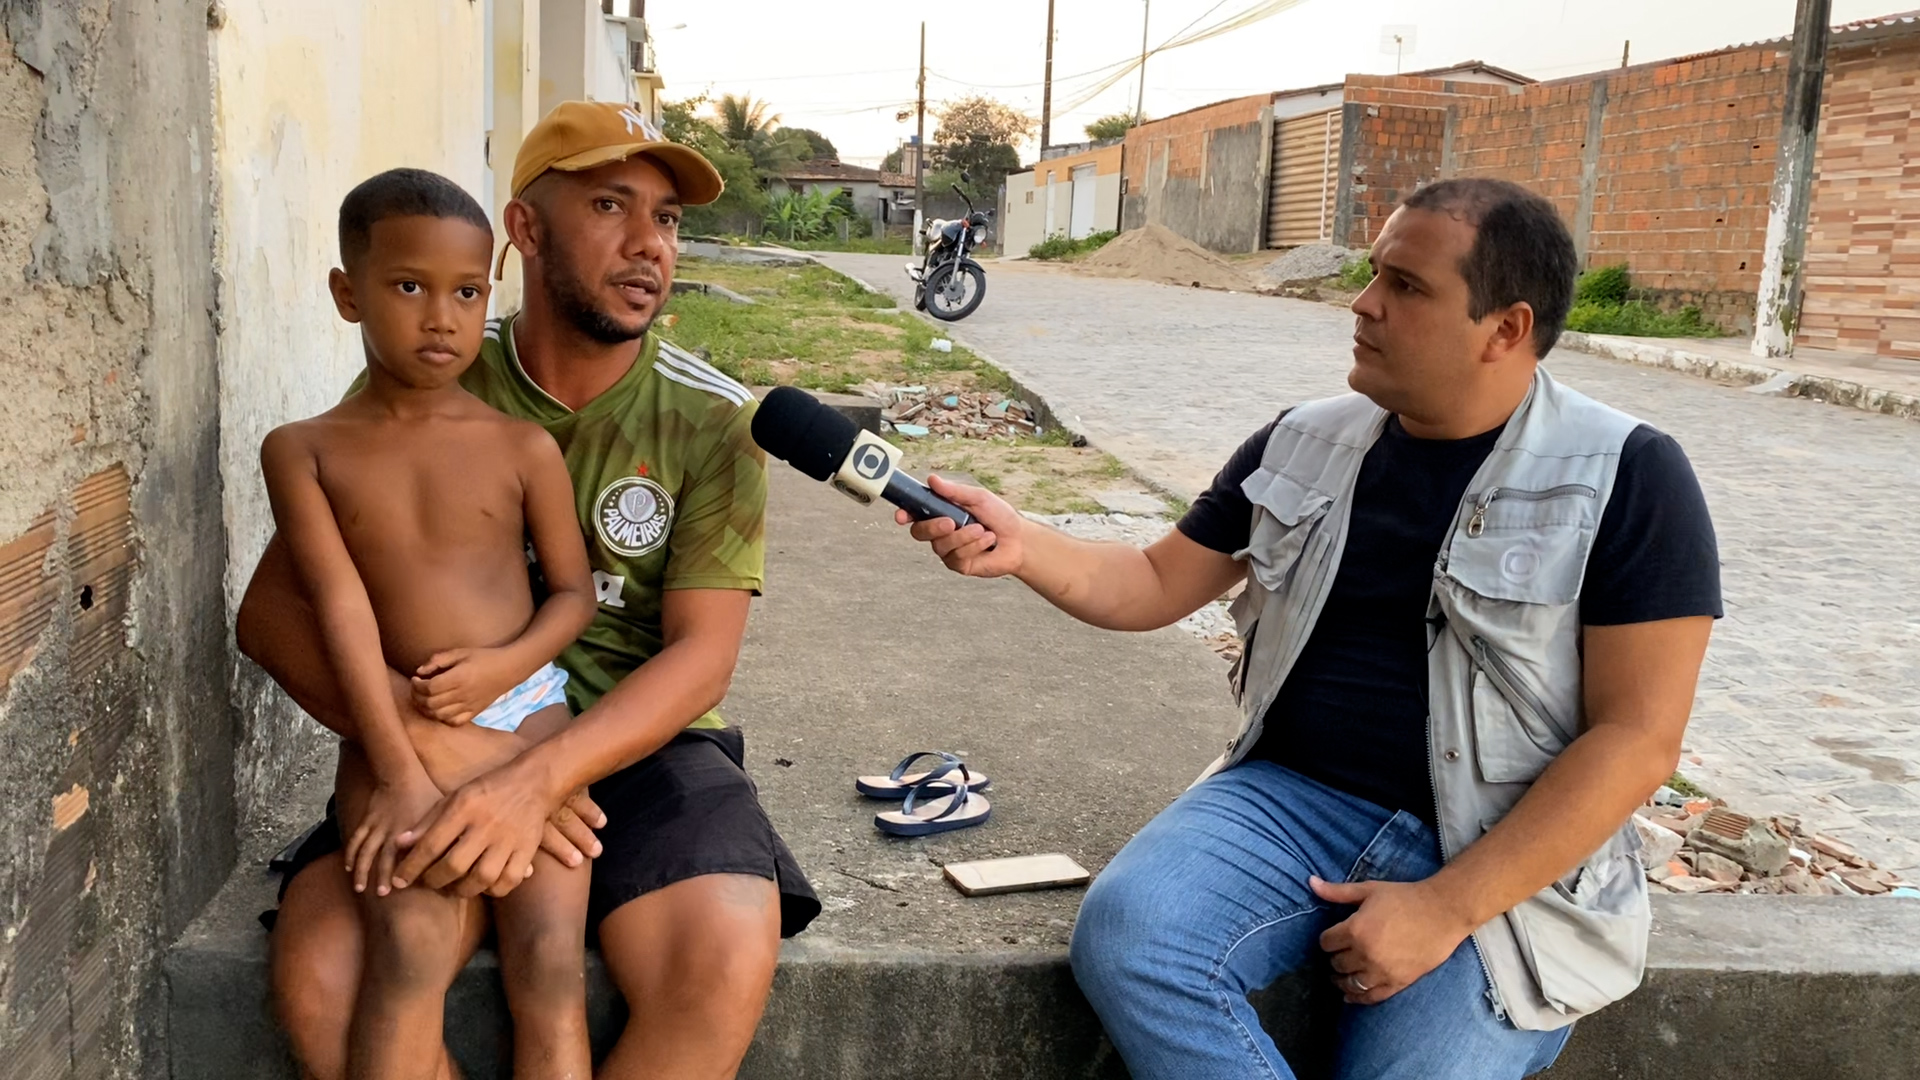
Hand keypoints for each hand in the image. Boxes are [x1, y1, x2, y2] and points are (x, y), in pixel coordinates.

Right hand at [343, 767, 441, 897]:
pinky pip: (357, 840)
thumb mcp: (441, 809)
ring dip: (362, 871)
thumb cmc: (425, 790)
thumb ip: (446, 830)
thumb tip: (460, 848)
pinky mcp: (367, 822)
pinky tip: (348, 867)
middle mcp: (394, 831)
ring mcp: (378, 827)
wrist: (400, 772)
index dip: (408, 872)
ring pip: (366, 852)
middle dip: (383, 876)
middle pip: (386, 858)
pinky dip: (351, 854)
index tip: (407, 887)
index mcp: (413, 830)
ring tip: (360, 888)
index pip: (410, 856)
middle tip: (382, 894)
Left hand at [391, 759, 552, 899]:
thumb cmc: (486, 791)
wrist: (533, 782)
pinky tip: (485, 885)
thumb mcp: (454, 797)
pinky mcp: (528, 849)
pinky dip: (494, 890)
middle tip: (429, 882)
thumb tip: (400, 845)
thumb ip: (427, 822)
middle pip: (455, 865)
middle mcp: (486, 824)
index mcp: (464, 807)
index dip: (411, 867)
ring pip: (483, 878)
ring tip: (455, 887)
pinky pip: (510, 880)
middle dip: (434, 881)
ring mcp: (509, 839)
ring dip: (463, 889)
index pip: (431, 844)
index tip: (399, 881)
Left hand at [411, 647, 519, 725]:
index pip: (429, 688)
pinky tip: (439, 709)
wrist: (508, 669)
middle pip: (431, 703)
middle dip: (417, 697)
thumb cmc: (484, 658)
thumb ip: (439, 660)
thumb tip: (419, 671)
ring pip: (439, 715)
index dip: (417, 685)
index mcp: (459, 677)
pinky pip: (453, 722)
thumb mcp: (461, 652)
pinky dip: (442, 718)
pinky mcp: (474, 712)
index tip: (416, 679)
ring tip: (424, 699)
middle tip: (416, 689)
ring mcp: (468, 706)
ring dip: (426, 709)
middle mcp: (462, 694)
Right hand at [892, 474, 1024, 577]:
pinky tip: (988, 541)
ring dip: (964, 537)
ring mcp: (948, 550)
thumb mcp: (978, 498)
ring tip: (983, 530)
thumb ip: (955, 492)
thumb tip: (932, 479)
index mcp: (940, 512)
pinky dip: (974, 546)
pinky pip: (956, 556)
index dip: (904, 514)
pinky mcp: (958, 565)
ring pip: (941, 545)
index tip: (902, 516)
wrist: (1019, 539)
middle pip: (919, 532)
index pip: (915, 514)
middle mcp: (940, 532)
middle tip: (951, 522)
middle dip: (933, 528)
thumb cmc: (999, 516)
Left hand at [1310, 876, 1473, 1004]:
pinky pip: (1371, 997)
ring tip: (1340, 975)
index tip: (1333, 937)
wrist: (1443, 912)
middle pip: (1336, 963)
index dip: (1328, 939)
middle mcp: (1365, 955)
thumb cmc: (1405, 897)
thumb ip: (1337, 892)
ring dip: (1342, 979)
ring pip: (1350, 983)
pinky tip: (1350, 995)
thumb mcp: (1369, 890)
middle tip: (1339, 953)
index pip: (1326, 943)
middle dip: (1335, 957)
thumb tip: (1310, 882)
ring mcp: (1381, 972)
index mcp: (1355, 930)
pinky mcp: (1397, 983)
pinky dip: (1357, 998)